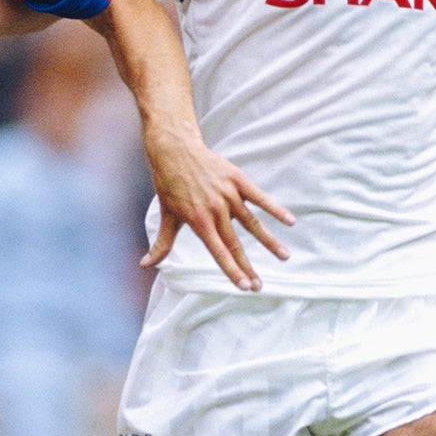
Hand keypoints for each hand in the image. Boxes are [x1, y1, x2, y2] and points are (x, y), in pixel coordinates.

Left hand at [142, 125, 294, 289]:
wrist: (175, 149)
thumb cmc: (168, 184)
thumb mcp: (166, 215)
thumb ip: (162, 244)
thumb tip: (145, 265)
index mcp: (199, 222)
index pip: (219, 252)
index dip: (232, 270)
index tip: (244, 286)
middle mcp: (215, 210)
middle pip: (237, 244)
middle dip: (249, 267)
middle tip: (260, 286)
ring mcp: (228, 194)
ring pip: (253, 223)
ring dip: (270, 241)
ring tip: (285, 257)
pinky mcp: (237, 180)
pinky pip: (259, 197)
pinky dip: (275, 209)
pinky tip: (290, 221)